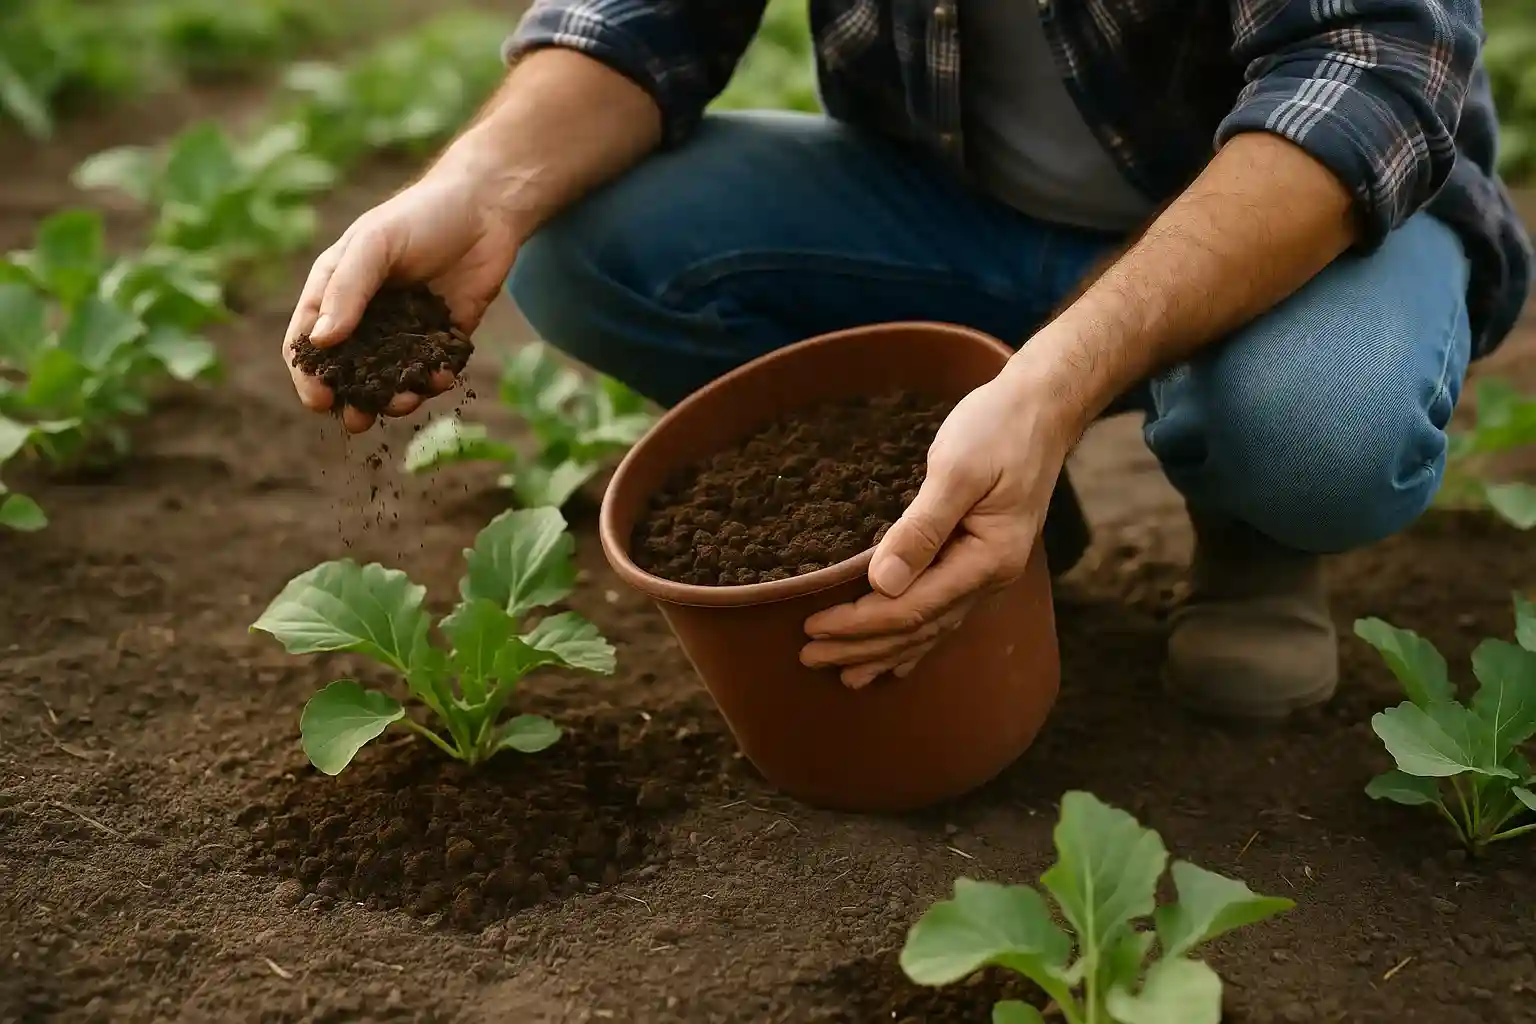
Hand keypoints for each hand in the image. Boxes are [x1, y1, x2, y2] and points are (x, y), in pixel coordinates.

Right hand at [284, 165, 523, 432]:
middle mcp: (366, 316)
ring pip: (390, 378)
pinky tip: (443, 377)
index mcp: (336, 291)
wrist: (487, 208)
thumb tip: (321, 342)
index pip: (307, 342)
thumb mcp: (375, 244)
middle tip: (360, 420)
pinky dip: (434, 380)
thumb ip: (348, 289)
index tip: (320, 401)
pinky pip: (431, 370)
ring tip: (405, 401)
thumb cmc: (421, 216)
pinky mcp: (442, 337)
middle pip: (348, 372)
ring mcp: (404, 330)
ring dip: (394, 396)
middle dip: (351, 399)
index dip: (308, 375)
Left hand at [799, 366, 1074, 687]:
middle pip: (919, 628)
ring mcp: (988, 571)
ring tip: (844, 672)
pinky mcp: (979, 559)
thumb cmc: (999, 429)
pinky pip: (943, 611)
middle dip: (863, 646)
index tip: (813, 628)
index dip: (860, 624)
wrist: (1043, 407)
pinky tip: (895, 657)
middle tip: (808, 656)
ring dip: (886, 652)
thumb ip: (921, 528)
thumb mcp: (957, 470)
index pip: (912, 609)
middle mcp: (991, 576)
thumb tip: (881, 583)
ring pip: (931, 628)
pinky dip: (914, 638)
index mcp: (987, 559)